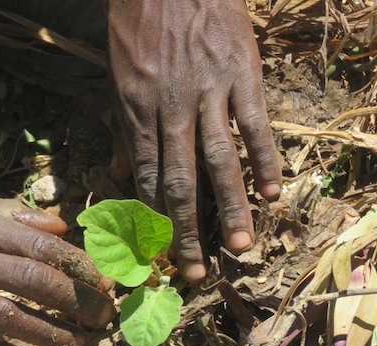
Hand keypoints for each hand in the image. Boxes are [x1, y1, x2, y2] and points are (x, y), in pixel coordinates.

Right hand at [0, 193, 113, 345]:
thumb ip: (12, 215)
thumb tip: (61, 226)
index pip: (40, 247)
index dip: (78, 266)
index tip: (108, 284)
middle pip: (31, 279)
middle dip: (74, 300)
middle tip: (104, 317)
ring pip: (5, 314)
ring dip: (47, 332)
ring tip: (78, 345)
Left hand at [108, 0, 281, 282]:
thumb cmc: (141, 29)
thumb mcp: (119, 79)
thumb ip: (122, 130)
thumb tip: (118, 173)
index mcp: (137, 112)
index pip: (148, 179)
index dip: (155, 221)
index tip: (162, 254)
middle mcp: (171, 108)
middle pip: (181, 181)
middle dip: (187, 231)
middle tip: (196, 271)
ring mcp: (209, 91)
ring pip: (220, 160)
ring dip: (230, 207)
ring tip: (239, 246)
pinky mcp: (241, 72)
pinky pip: (255, 123)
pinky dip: (265, 158)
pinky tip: (272, 192)